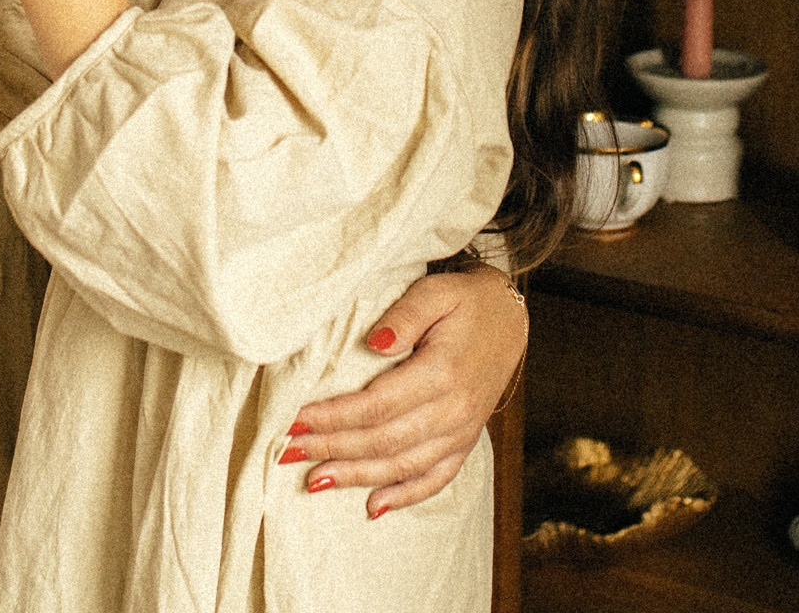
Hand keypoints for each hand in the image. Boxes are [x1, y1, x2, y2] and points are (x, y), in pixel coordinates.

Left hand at [284, 265, 525, 517]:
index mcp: (443, 373)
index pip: (376, 405)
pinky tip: (372, 507)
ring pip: (403, 466)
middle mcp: (455, 410)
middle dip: (332, 448)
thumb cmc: (466, 301)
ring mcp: (463, 431)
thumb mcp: (436, 292)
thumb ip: (406, 314)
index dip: (332, 417)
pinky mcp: (466, 441)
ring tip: (314, 480)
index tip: (294, 421)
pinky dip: (404, 497)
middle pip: (382, 440)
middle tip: (287, 451)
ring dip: (356, 477)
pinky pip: (436, 479)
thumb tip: (376, 342)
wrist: (510, 318)